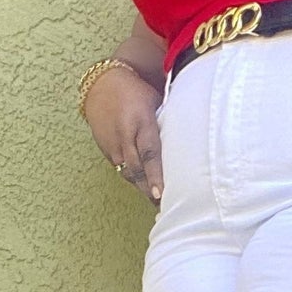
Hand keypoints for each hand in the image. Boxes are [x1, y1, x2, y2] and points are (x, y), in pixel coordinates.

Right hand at [80, 66, 163, 204]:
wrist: (101, 85)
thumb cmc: (136, 92)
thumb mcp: (155, 101)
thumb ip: (166, 122)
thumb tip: (189, 143)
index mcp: (140, 121)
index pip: (149, 153)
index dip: (155, 174)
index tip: (160, 193)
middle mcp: (124, 135)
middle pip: (136, 169)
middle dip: (149, 189)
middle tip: (163, 207)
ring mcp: (112, 144)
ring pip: (127, 173)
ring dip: (142, 188)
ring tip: (157, 203)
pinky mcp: (105, 150)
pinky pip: (120, 169)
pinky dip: (133, 179)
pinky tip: (145, 188)